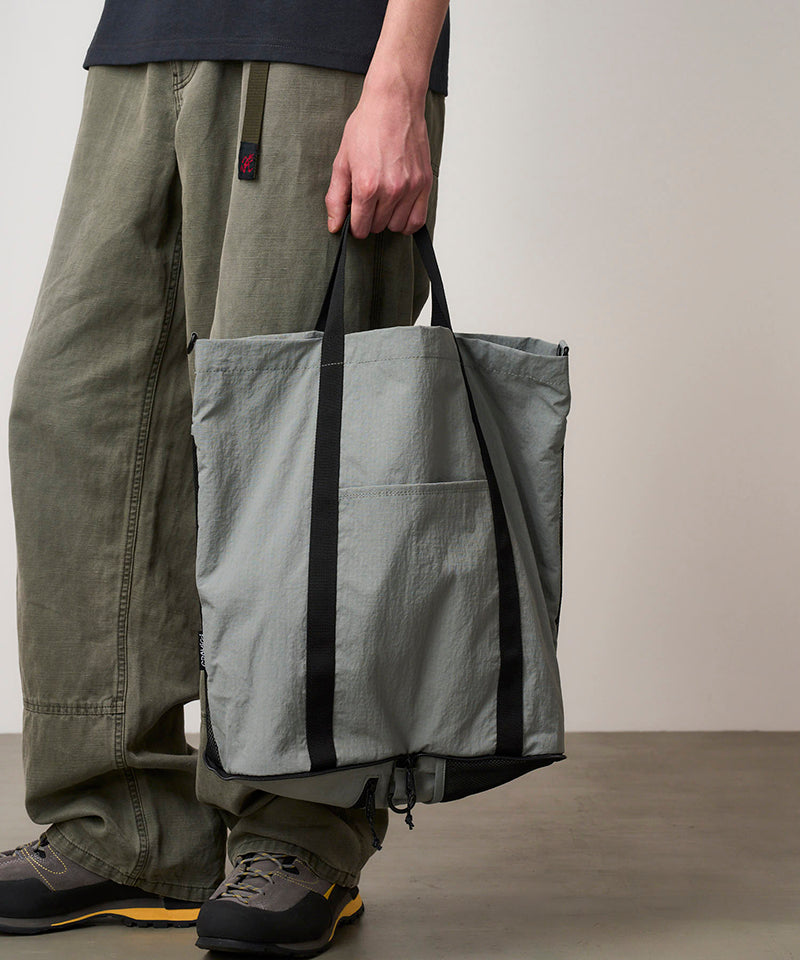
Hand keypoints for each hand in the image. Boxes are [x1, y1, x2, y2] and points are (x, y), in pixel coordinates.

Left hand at [325, 82, 433, 239]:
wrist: (394, 102)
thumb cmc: (367, 127)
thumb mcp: (342, 162)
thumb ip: (336, 198)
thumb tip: (334, 226)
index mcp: (367, 186)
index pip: (360, 228)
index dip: (354, 224)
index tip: (355, 214)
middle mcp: (391, 190)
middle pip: (378, 228)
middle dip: (370, 218)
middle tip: (368, 200)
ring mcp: (411, 187)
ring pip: (397, 226)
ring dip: (388, 219)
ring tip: (384, 201)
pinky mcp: (425, 183)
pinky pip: (418, 220)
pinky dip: (407, 220)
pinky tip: (399, 208)